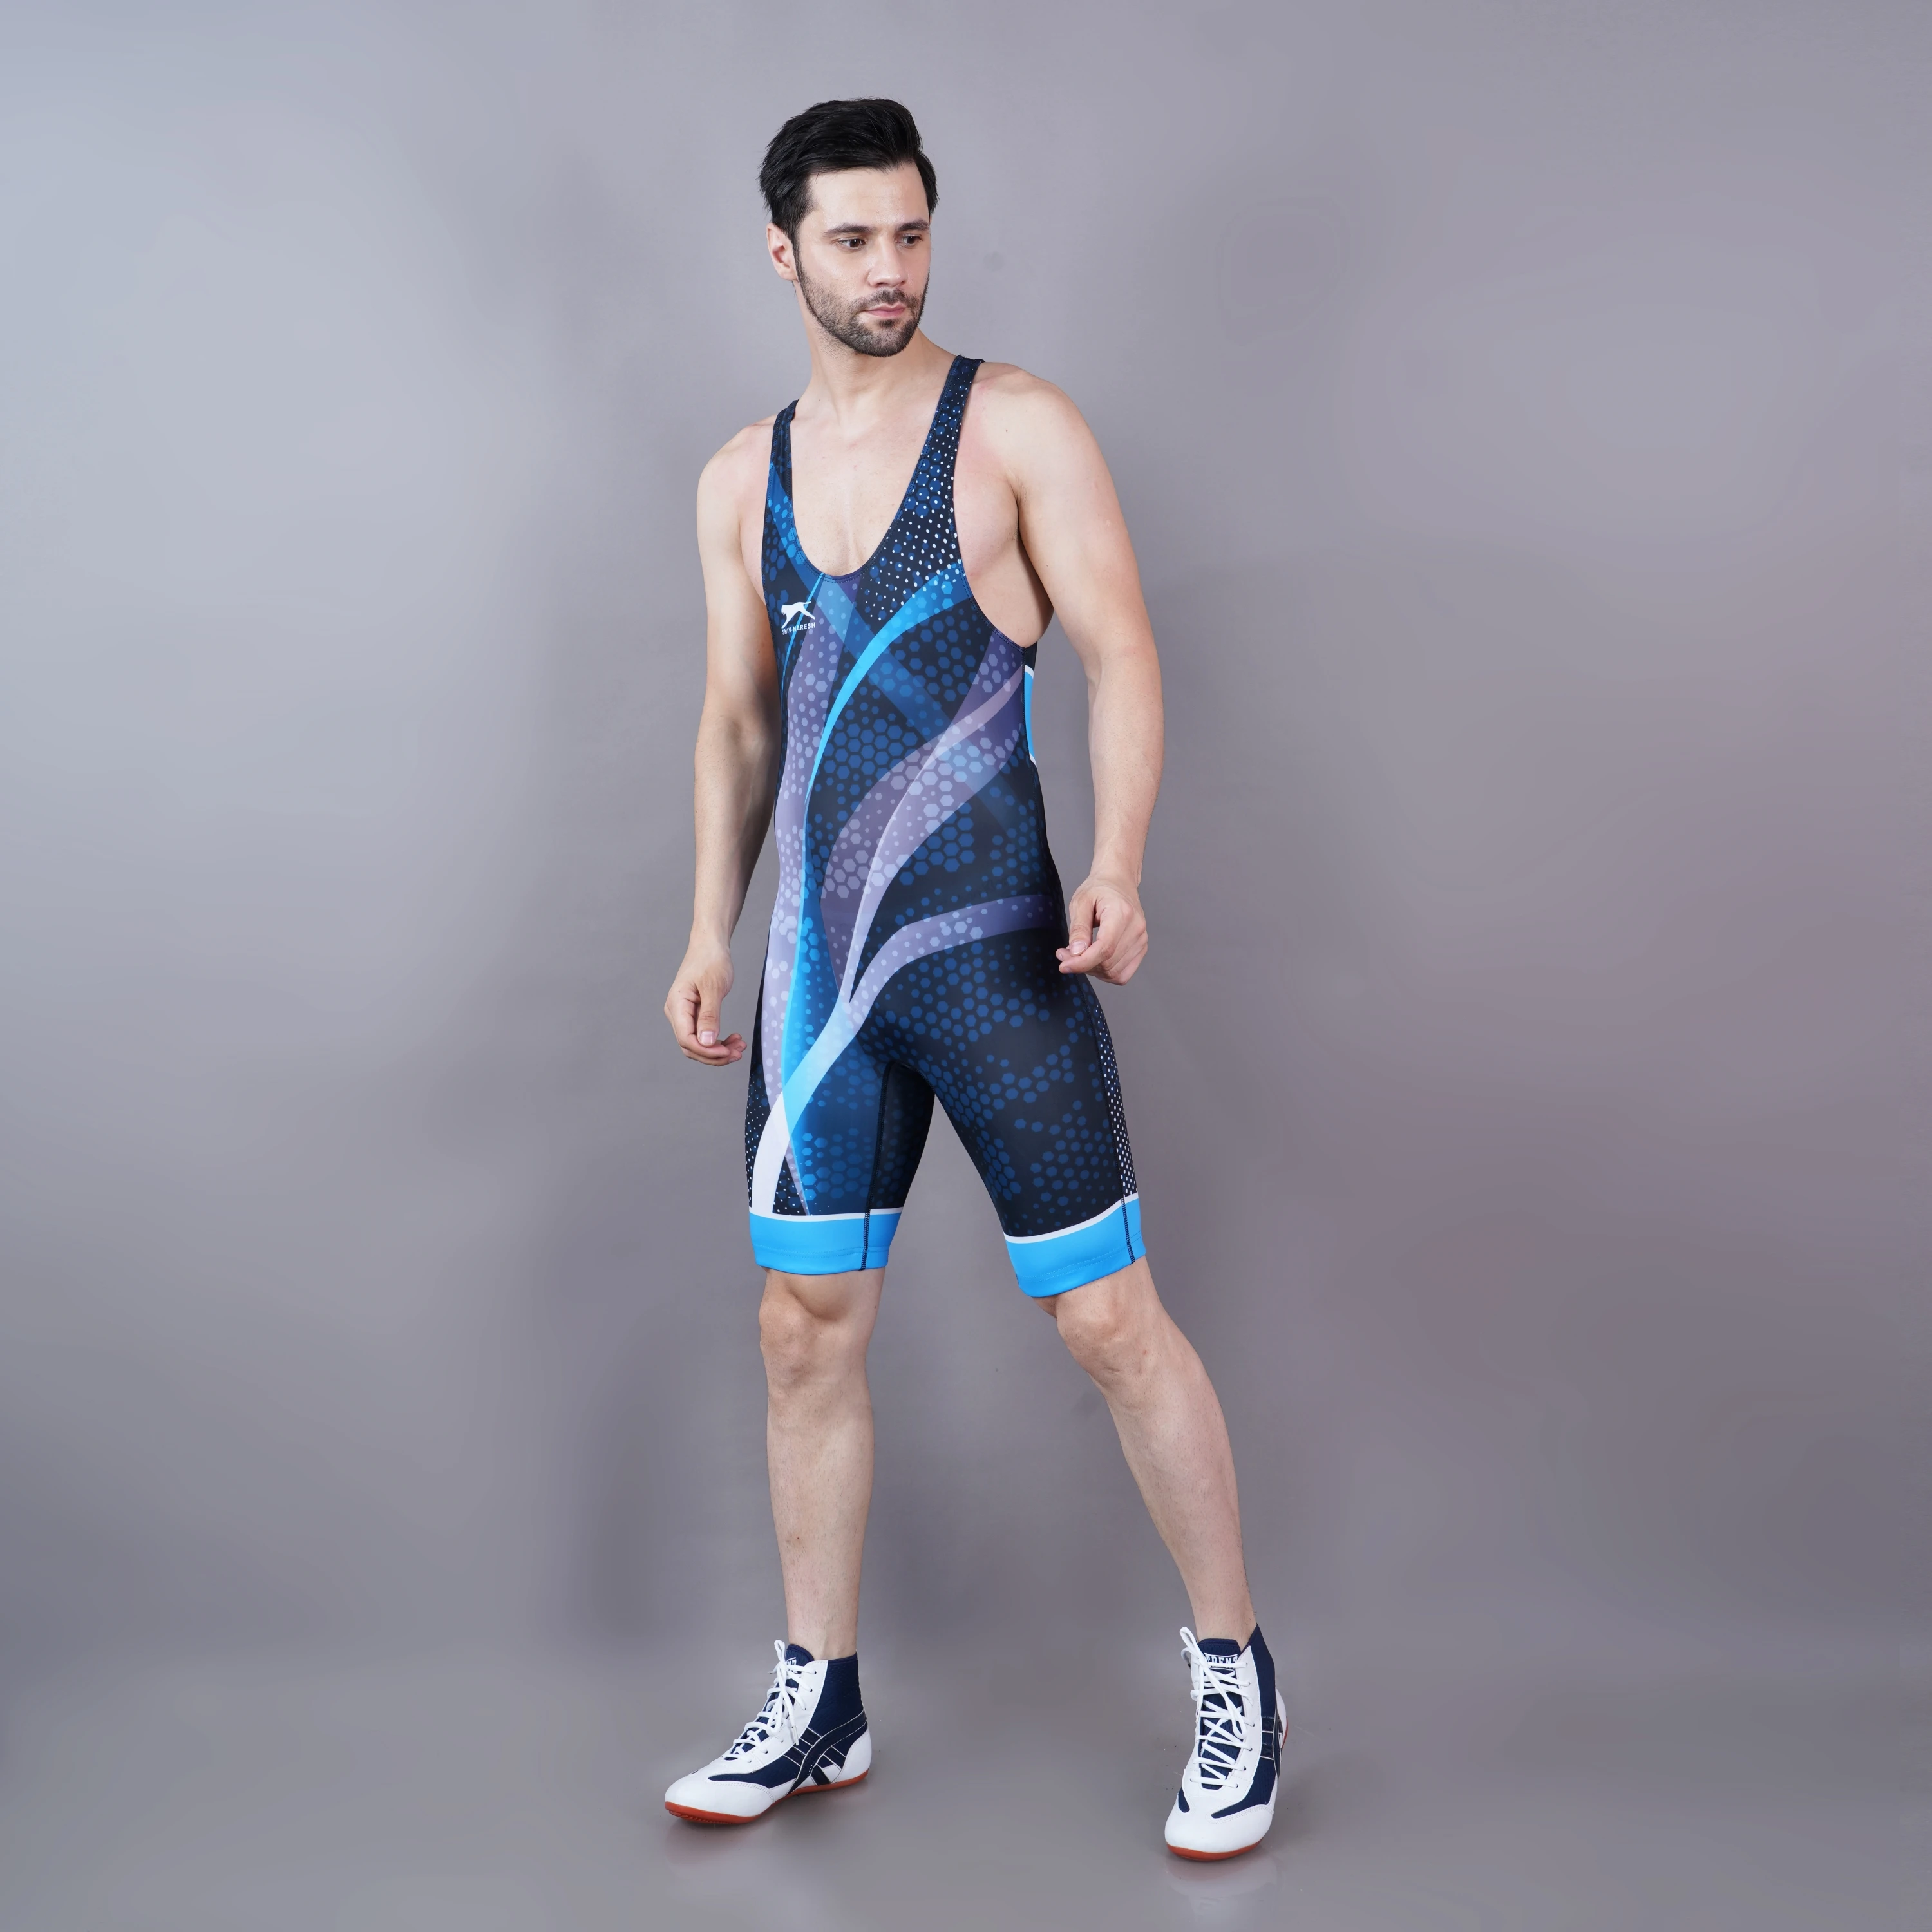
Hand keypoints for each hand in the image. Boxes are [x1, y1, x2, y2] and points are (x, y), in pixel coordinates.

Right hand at [665, 940, 745, 1065]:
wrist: (710, 945)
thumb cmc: (710, 960)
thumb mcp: (713, 987)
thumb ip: (709, 1016)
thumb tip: (706, 1042)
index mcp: (677, 1005)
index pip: (686, 1040)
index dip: (707, 1051)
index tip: (728, 1052)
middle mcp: (677, 1013)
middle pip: (691, 1046)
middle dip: (715, 1054)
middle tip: (738, 1053)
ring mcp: (684, 1015)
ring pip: (698, 1043)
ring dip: (718, 1050)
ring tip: (739, 1047)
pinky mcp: (693, 1014)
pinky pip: (703, 1035)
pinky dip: (718, 1041)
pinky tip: (733, 1039)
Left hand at [1056, 873, 1148, 983]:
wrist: (1119, 883)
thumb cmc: (1099, 890)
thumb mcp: (1081, 902)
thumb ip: (1078, 929)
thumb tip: (1076, 953)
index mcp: (1122, 913)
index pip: (1104, 949)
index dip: (1082, 962)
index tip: (1064, 965)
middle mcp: (1136, 928)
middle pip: (1108, 963)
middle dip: (1082, 964)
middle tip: (1065, 954)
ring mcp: (1141, 940)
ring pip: (1114, 972)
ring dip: (1092, 970)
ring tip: (1079, 954)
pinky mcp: (1141, 948)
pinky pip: (1122, 974)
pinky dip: (1105, 973)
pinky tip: (1094, 960)